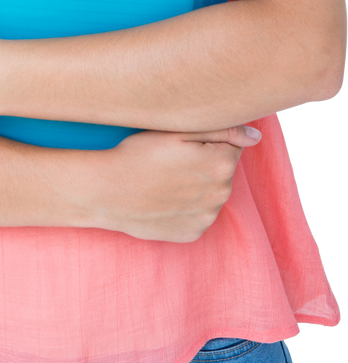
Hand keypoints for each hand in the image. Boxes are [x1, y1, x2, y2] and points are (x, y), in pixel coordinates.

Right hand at [84, 124, 261, 241]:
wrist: (106, 192)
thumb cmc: (138, 154)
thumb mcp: (177, 131)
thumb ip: (222, 129)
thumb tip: (255, 136)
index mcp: (221, 165)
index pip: (231, 146)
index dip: (206, 141)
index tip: (182, 144)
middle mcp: (220, 195)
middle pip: (223, 171)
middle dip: (204, 163)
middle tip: (171, 159)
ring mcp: (207, 218)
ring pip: (211, 194)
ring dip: (197, 186)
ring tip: (165, 179)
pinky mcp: (192, 234)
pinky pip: (198, 214)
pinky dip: (187, 206)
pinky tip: (165, 197)